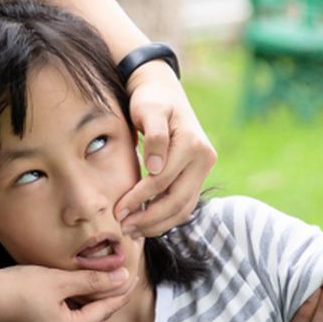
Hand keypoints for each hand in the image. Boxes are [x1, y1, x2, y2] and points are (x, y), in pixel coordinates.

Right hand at [0, 264, 135, 321]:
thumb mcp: (58, 280)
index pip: (105, 312)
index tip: (131, 278)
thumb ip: (92, 281)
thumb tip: (120, 278)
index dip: (119, 292)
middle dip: (104, 316)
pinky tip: (63, 300)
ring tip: (81, 293)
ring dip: (88, 319)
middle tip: (102, 290)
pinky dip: (72, 320)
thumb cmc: (16, 288)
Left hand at [115, 62, 216, 236]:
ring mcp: (203, 168)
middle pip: (178, 200)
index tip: (118, 211)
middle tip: (124, 228)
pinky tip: (145, 223)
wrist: (164, 91)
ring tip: (132, 230)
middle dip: (149, 219)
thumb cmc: (151, 99)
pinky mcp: (197, 176)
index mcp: (192, 143)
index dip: (140, 198)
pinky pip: (184, 204)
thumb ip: (153, 136)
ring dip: (158, 223)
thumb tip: (155, 168)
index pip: (163, 181)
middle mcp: (204, 158)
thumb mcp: (149, 109)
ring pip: (184, 208)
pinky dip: (165, 218)